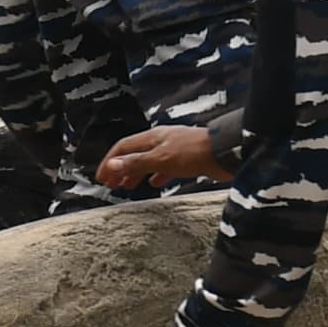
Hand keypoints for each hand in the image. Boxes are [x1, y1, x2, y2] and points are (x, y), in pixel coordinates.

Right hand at [94, 124, 230, 192]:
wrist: (226, 153)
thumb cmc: (194, 153)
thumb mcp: (161, 159)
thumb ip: (136, 163)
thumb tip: (111, 166)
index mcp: (152, 138)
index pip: (123, 148)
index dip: (109, 162)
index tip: (100, 178)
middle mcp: (161, 142)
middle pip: (134, 154)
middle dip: (120, 169)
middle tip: (110, 185)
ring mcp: (174, 150)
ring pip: (148, 162)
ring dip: (135, 174)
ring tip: (127, 188)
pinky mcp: (186, 160)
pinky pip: (164, 168)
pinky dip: (155, 176)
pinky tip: (154, 184)